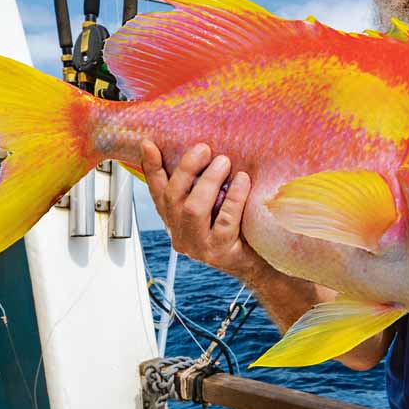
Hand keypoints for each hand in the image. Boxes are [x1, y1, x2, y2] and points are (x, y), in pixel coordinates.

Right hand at [140, 141, 269, 280]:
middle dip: (186, 169)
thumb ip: (202, 186)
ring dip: (208, 181)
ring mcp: (199, 247)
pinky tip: (243, 181)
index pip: (157, 192)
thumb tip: (204, 149)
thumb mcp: (215, 205)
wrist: (258, 263)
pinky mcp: (220, 253)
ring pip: (193, 210)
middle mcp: (181, 234)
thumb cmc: (238, 230)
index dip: (151, 169)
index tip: (149, 145)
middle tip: (204, 149)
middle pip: (173, 198)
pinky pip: (225, 221)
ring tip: (224, 161)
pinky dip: (234, 198)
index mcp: (175, 221)